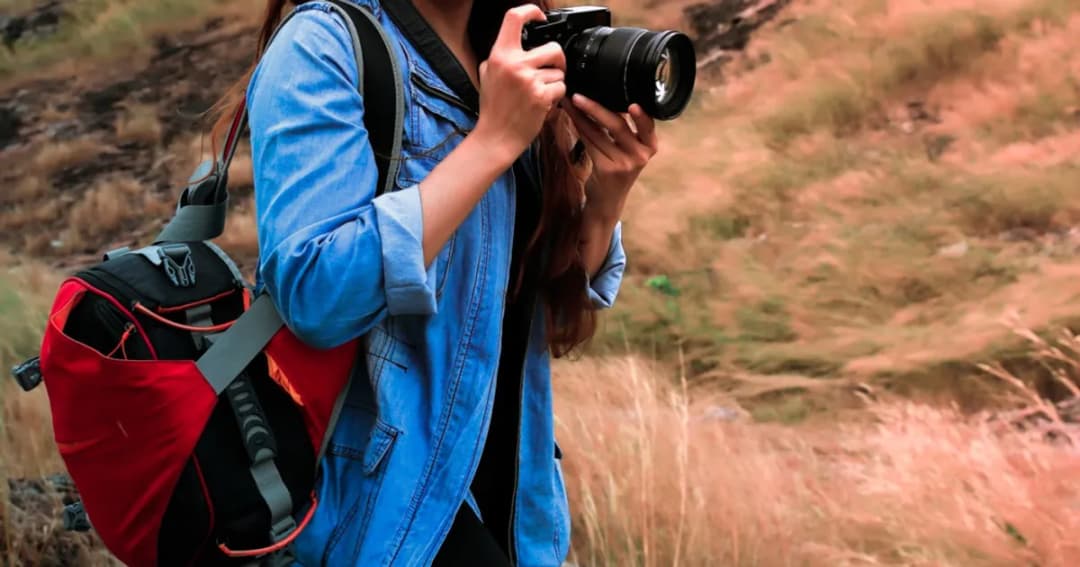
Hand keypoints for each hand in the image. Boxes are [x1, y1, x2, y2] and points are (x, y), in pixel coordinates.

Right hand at [474, 5, 566, 166]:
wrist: (496, 137)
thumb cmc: (493, 108)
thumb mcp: (487, 74)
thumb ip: (501, 56)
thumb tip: (514, 40)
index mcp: (499, 55)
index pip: (514, 17)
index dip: (531, 11)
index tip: (539, 17)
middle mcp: (514, 64)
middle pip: (552, 47)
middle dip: (557, 60)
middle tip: (552, 70)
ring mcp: (529, 80)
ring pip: (559, 71)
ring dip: (554, 83)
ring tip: (540, 94)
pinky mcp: (541, 96)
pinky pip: (561, 88)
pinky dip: (556, 97)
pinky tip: (542, 104)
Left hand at [564, 94, 658, 215]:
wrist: (608, 199)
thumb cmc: (618, 166)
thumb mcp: (630, 148)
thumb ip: (626, 127)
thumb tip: (607, 93)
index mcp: (650, 145)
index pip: (648, 125)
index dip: (641, 115)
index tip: (632, 103)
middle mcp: (641, 155)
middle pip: (618, 125)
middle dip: (596, 108)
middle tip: (578, 95)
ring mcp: (624, 163)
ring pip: (599, 133)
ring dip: (581, 116)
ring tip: (569, 102)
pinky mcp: (607, 169)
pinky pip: (590, 143)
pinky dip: (580, 128)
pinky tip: (571, 117)